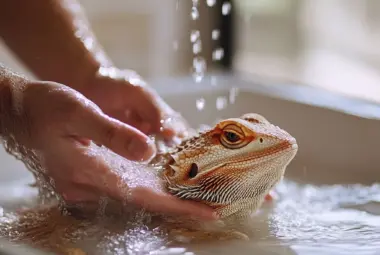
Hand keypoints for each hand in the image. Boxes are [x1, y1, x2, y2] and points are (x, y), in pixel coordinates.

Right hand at [13, 81, 214, 219]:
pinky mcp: (84, 179)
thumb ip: (113, 134)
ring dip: (164, 200)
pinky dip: (146, 190)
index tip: (205, 212)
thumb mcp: (79, 111)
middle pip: (140, 202)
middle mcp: (86, 186)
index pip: (141, 195)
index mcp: (87, 171)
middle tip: (210, 211)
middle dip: (177, 207)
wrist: (18, 111)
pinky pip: (121, 190)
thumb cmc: (45, 106)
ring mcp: (84, 186)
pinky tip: (163, 188)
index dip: (175, 206)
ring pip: (132, 198)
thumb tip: (149, 151)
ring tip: (194, 201)